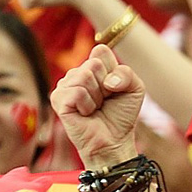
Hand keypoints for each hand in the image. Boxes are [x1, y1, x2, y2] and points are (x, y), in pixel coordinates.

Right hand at [51, 45, 143, 171]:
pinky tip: (86, 114)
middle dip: (106, 85)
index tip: (114, 88)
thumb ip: (126, 73)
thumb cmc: (121, 115)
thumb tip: (107, 81)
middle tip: (104, 101)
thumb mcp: (134, 88)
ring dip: (97, 97)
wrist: (114, 141)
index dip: (113, 71)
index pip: (100, 50)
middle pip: (94, 63)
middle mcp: (75, 73)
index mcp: (91, 66)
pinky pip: (77, 92)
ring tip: (95, 108)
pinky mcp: (57, 99)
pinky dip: (87, 105)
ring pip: (84, 76)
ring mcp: (64, 86)